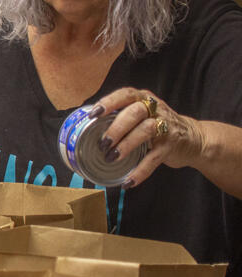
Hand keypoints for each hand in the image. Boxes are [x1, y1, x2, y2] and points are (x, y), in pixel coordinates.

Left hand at [90, 87, 204, 187]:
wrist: (192, 138)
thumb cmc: (155, 125)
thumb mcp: (140, 114)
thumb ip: (119, 115)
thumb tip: (83, 125)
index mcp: (142, 99)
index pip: (125, 95)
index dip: (109, 102)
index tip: (94, 114)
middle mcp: (155, 109)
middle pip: (135, 112)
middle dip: (116, 127)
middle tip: (102, 143)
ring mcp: (165, 126)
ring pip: (146, 131)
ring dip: (126, 145)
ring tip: (111, 158)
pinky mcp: (171, 146)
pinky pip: (154, 158)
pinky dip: (141, 171)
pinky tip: (128, 181)